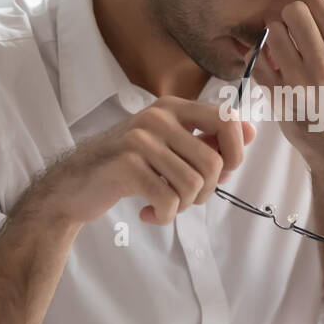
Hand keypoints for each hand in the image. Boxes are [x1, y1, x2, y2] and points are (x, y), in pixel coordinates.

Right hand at [45, 97, 255, 224]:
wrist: (73, 185)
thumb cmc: (126, 166)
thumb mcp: (167, 145)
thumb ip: (205, 139)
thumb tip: (250, 132)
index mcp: (171, 107)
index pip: (226, 120)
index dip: (236, 153)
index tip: (223, 172)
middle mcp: (157, 117)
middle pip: (213, 163)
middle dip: (206, 191)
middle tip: (185, 198)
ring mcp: (140, 140)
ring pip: (193, 185)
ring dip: (184, 206)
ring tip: (165, 205)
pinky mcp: (127, 166)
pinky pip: (169, 200)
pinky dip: (164, 216)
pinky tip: (149, 214)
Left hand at [251, 0, 323, 173]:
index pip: (316, 2)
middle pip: (292, 12)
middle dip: (287, 12)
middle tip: (287, 20)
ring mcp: (300, 83)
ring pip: (272, 34)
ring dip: (273, 34)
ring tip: (281, 43)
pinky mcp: (280, 98)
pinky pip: (257, 62)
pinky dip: (260, 58)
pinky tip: (271, 62)